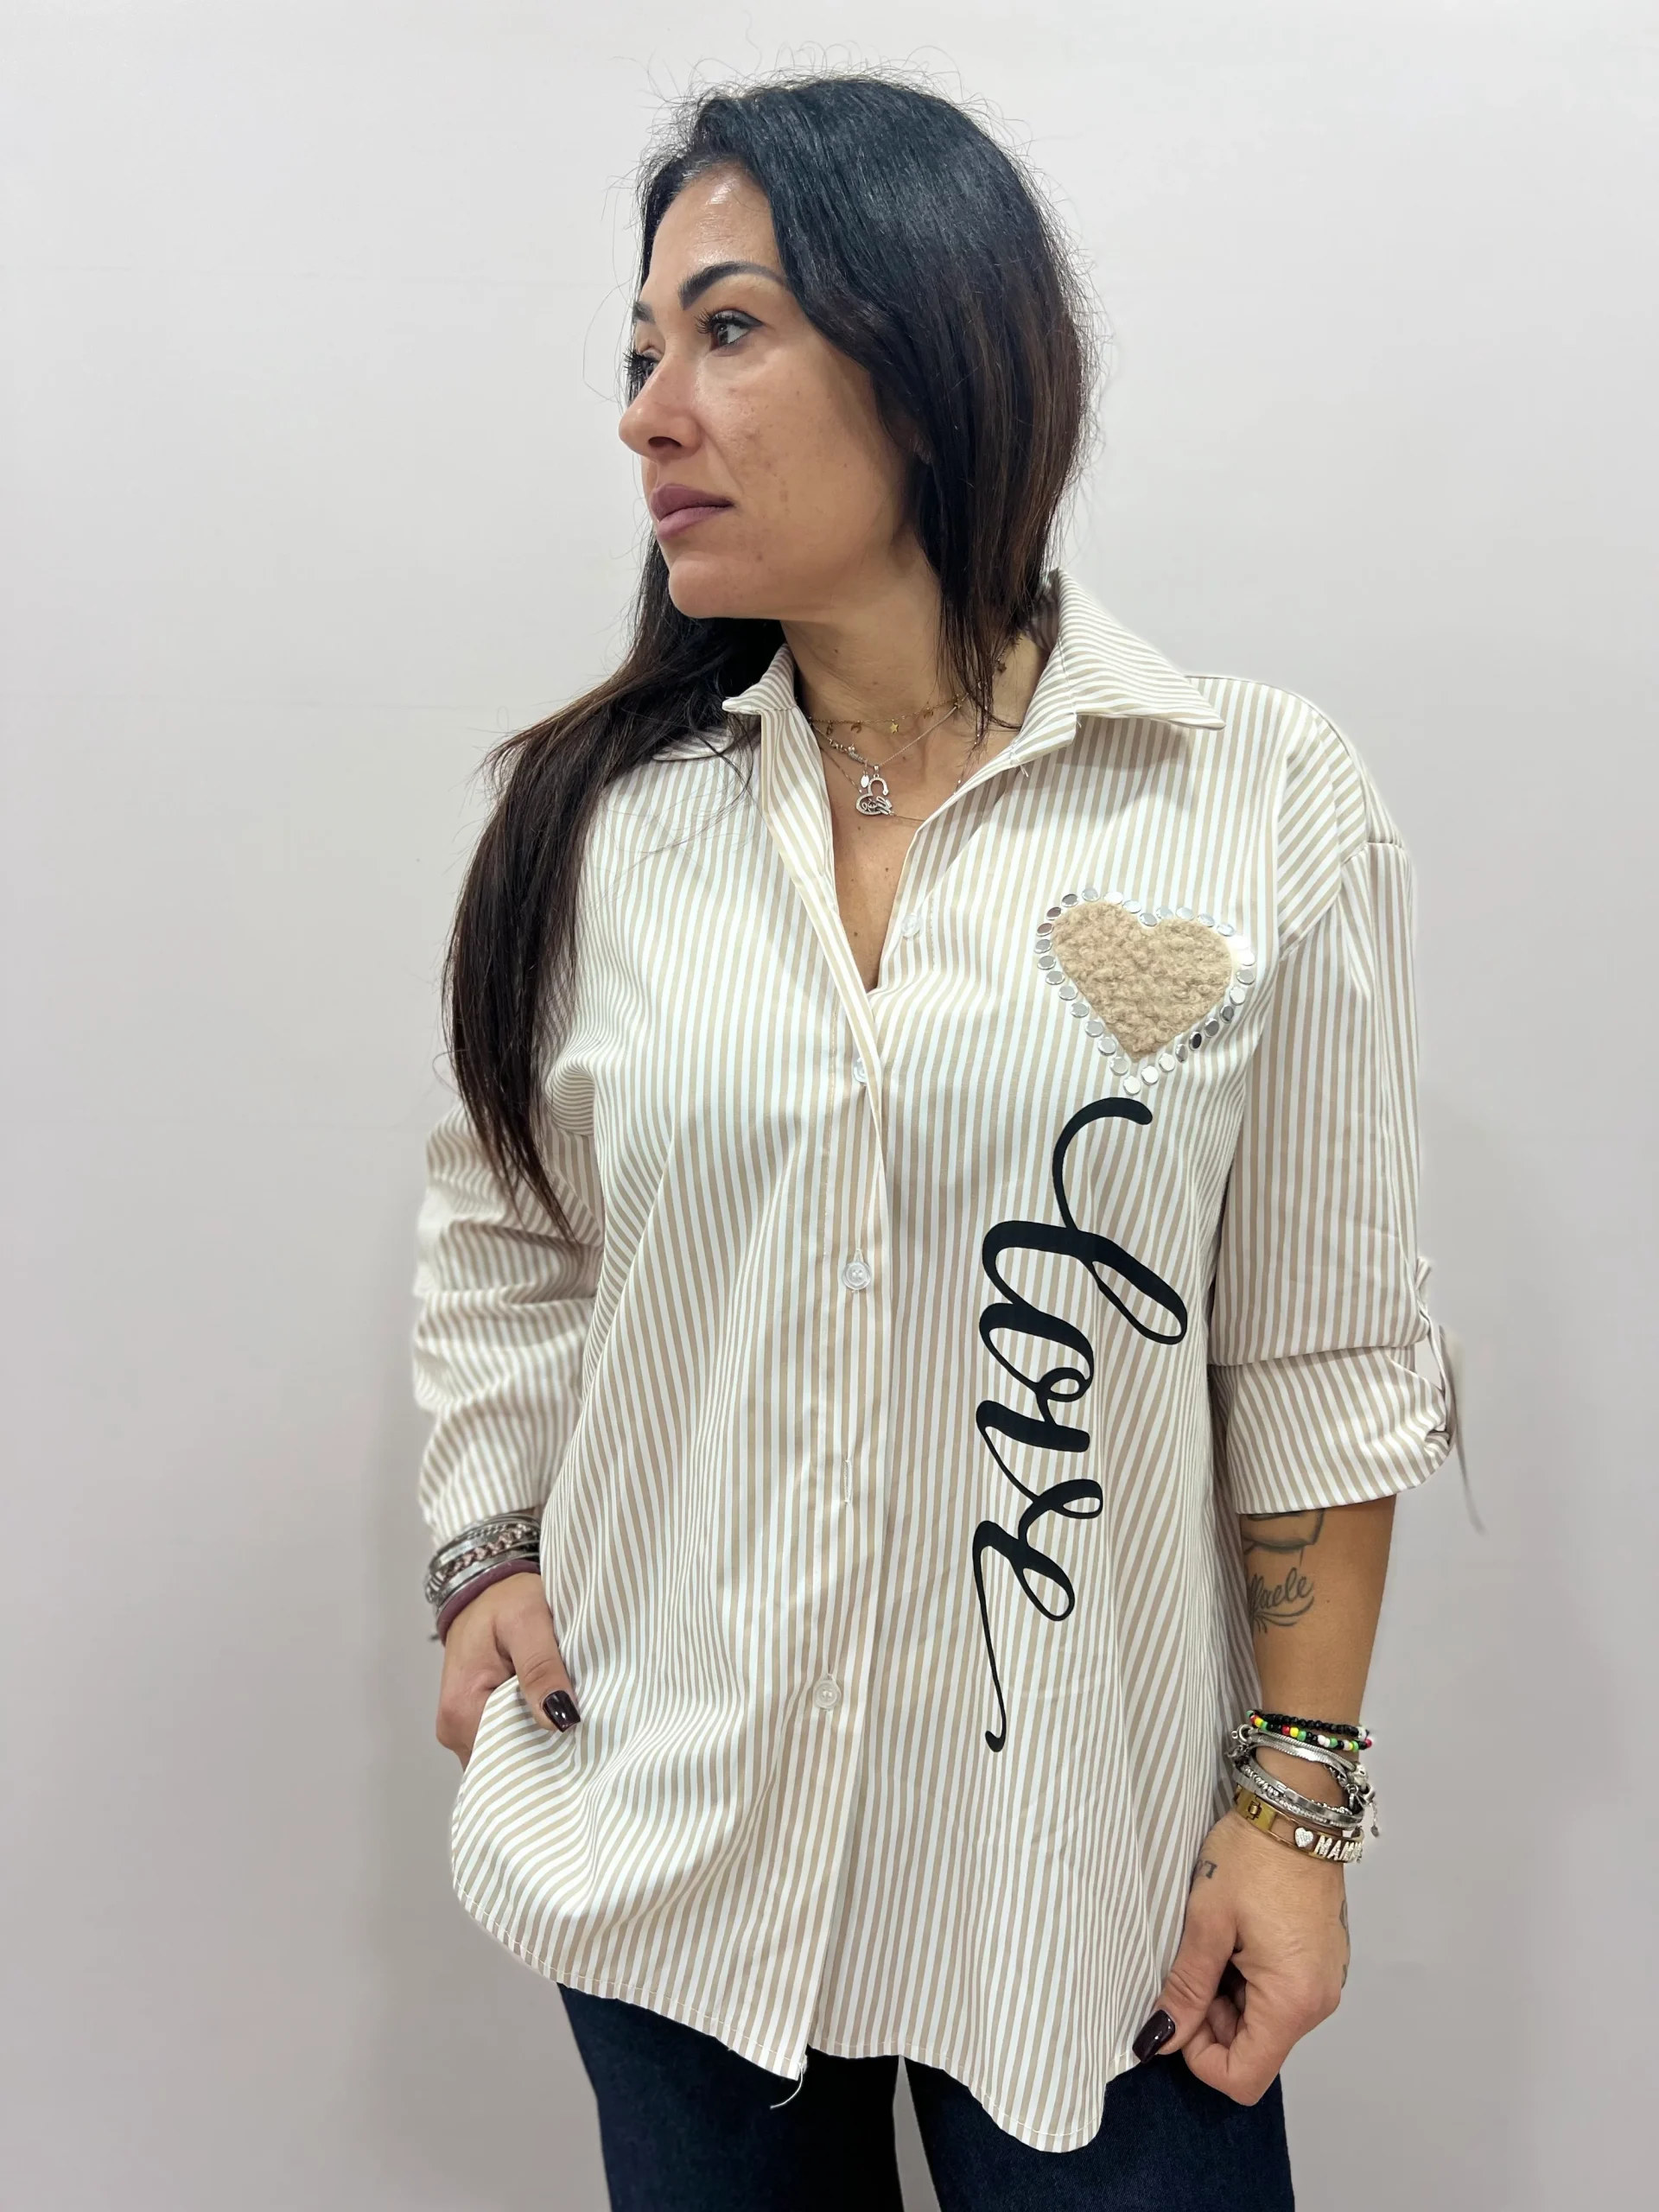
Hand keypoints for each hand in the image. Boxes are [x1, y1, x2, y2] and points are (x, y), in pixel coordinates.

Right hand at [434, 1569, 579, 1765]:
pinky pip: (507, 1739)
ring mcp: (463, 1728)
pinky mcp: (474, 1722)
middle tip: (580, 1724)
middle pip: (509, 1760)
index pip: (509, 1757)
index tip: (580, 1737)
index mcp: (461, 1710)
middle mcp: (454, 1729)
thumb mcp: (528, 1621)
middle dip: (546, 1749)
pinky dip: (531, 1729)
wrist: (485, 1589)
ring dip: (539, 1739)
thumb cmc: (505, 1600)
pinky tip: (550, 1712)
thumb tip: (560, 1720)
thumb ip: (541, 1668)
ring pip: (510, 1752)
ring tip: (566, 1714)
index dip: (548, 1750)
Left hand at [1134, 1806, 1350, 2102]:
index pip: (1243, 2077)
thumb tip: (1160, 2038)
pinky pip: (1279, 1994)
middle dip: (1211, 2021)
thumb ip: (1185, 1988)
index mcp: (1292, 2001)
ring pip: (1264, 2021)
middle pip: (1254, 2049)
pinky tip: (1235, 1936)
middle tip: (1190, 1963)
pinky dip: (1248, 1980)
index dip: (1200, 2056)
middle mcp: (1317, 2002)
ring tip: (1213, 1941)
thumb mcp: (1206, 1923)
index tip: (1178, 2009)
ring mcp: (1323, 1982)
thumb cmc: (1253, 1857)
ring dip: (1228, 1997)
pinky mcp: (1321, 1962)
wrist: (1296, 1807)